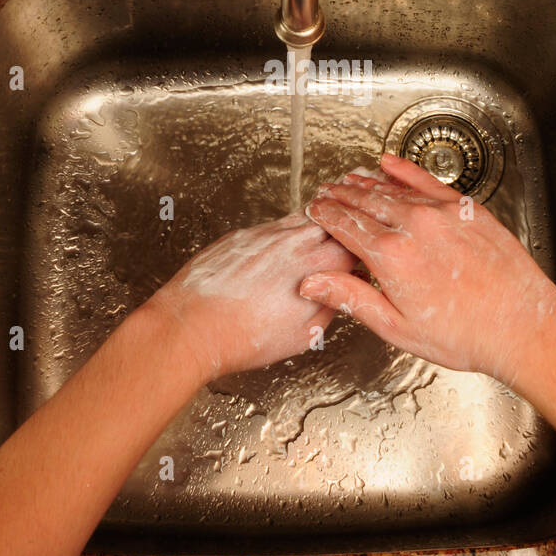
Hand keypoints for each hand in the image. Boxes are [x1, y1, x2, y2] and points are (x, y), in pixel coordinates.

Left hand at [145, 213, 356, 382]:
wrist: (192, 326)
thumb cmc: (243, 337)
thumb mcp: (304, 335)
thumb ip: (332, 305)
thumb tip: (345, 292)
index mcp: (316, 265)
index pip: (355, 242)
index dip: (363, 249)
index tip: (362, 258)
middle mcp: (294, 242)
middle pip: (331, 221)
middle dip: (343, 230)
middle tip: (346, 240)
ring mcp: (265, 234)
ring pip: (302, 218)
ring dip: (314, 228)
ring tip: (314, 244)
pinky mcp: (241, 235)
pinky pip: (272, 226)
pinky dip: (283, 235)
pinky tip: (278, 253)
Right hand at [299, 154, 555, 385]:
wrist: (521, 327)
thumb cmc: (466, 335)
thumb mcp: (397, 327)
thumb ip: (351, 298)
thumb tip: (312, 284)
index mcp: (391, 257)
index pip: (345, 225)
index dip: (325, 214)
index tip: (316, 209)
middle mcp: (414, 227)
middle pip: (365, 202)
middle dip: (341, 195)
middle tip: (326, 192)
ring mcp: (442, 213)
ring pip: (393, 190)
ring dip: (366, 183)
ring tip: (350, 180)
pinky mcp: (466, 209)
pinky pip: (427, 181)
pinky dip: (405, 171)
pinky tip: (390, 163)